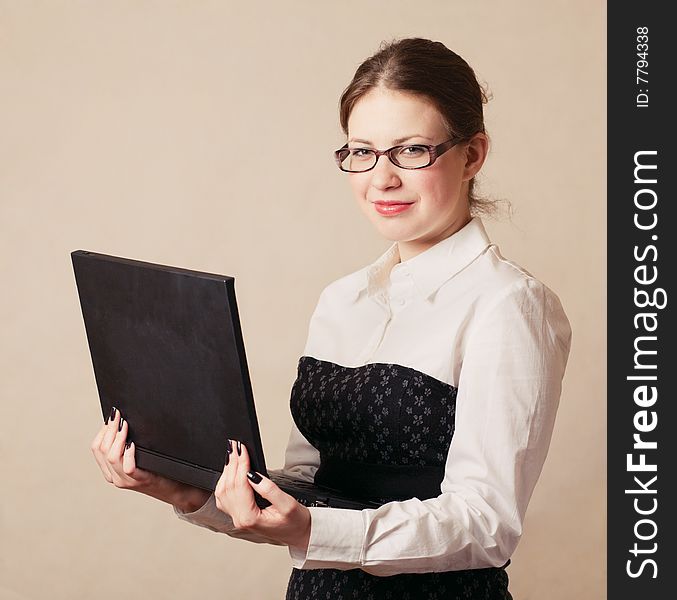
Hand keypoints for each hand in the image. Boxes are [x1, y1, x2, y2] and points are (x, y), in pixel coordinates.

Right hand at [90, 407, 209, 511]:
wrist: (173, 488)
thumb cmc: (157, 468)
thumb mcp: (137, 456)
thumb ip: (126, 444)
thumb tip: (122, 421)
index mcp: (110, 470)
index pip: (96, 448)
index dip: (102, 430)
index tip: (111, 416)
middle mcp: (115, 477)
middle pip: (102, 450)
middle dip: (109, 429)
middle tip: (117, 415)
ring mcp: (126, 480)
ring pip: (112, 457)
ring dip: (117, 437)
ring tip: (124, 424)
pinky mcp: (140, 480)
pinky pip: (127, 467)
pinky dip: (128, 452)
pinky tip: (132, 443)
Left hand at [214, 439, 310, 550]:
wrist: (298, 534)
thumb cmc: (295, 522)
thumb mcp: (287, 504)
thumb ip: (269, 489)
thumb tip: (253, 475)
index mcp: (249, 517)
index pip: (240, 485)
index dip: (241, 464)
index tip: (242, 449)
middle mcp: (239, 519)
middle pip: (229, 486)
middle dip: (232, 463)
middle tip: (234, 446)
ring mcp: (237, 518)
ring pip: (223, 491)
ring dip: (226, 471)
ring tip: (231, 454)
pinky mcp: (239, 515)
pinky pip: (224, 498)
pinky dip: (224, 482)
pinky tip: (229, 471)